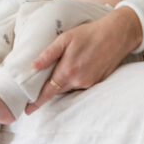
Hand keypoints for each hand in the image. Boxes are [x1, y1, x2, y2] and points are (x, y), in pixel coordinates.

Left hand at [25, 7, 142, 113]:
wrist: (116, 34)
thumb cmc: (89, 33)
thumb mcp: (65, 38)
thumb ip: (49, 54)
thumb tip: (33, 66)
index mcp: (68, 70)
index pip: (48, 92)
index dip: (37, 102)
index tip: (27, 111)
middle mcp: (79, 81)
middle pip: (57, 90)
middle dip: (47, 91)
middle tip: (36, 88)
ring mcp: (89, 83)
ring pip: (69, 88)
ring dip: (61, 83)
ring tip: (58, 72)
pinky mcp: (97, 82)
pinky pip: (80, 85)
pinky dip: (73, 80)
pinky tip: (74, 68)